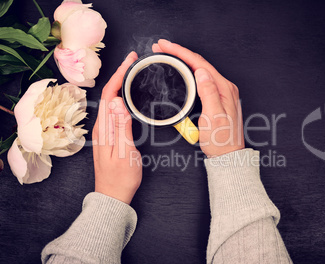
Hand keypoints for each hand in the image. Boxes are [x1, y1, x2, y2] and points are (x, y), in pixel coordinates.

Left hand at [92, 52, 141, 203]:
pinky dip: (120, 97)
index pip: (110, 95)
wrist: (113, 196)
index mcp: (104, 129)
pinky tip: (126, 96)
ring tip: (131, 72)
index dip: (119, 75)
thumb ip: (122, 128)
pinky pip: (113, 111)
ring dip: (119, 84)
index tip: (129, 61)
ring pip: (110, 101)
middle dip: (119, 74)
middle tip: (133, 61)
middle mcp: (101, 128)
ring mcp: (104, 132)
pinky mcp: (109, 136)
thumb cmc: (121, 178)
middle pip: (108, 94)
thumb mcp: (125, 153)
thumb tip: (119, 103)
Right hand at [152, 40, 244, 156]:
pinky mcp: (217, 98)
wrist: (227, 155)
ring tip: (169, 53)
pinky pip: (201, 79)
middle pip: (200, 63)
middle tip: (162, 46)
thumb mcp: (214, 117)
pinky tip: (182, 70)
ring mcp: (221, 92)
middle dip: (180, 52)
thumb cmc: (221, 140)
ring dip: (183, 60)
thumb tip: (201, 72)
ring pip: (200, 69)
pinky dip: (188, 71)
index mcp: (224, 89)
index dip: (181, 52)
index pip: (200, 63)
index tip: (166, 46)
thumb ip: (209, 93)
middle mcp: (224, 87)